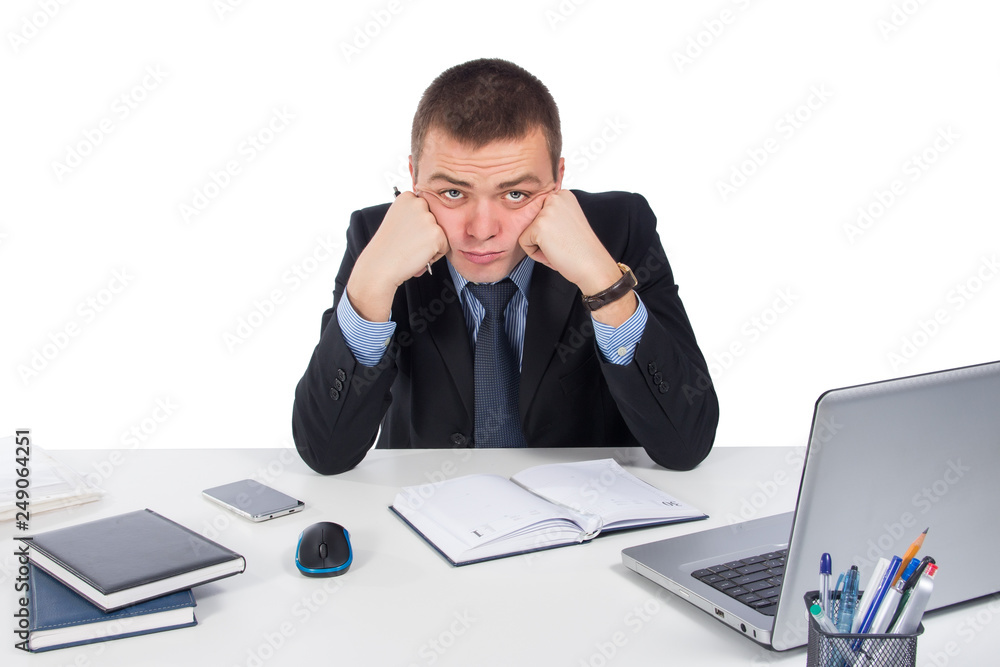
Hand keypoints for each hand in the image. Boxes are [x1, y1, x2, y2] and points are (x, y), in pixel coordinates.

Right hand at [346, 190, 448, 321]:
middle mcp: (418, 203)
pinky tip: (417, 256)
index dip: (418, 225)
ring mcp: (428, 218)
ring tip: (412, 250)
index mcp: (407, 197)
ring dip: (431, 245)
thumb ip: (413, 214)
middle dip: (426, 234)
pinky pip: (444, 246)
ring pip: (441, 233)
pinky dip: (434, 255)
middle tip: (409, 243)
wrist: (379, 265)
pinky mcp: (436, 233)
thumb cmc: (387, 248)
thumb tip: (431, 217)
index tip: (406, 232)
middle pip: (436, 220)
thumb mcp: (397, 220)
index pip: (426, 208)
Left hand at [518, 190, 636, 325]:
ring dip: (539, 246)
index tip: (565, 236)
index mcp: (563, 195)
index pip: (538, 213)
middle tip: (563, 244)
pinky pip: (524, 243)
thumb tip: (527, 217)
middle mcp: (555, 198)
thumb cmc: (581, 250)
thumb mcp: (567, 222)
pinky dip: (536, 254)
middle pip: (530, 221)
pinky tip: (554, 253)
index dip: (549, 231)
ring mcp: (546, 211)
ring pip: (526, 232)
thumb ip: (551, 215)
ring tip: (559, 249)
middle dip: (542, 238)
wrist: (593, 265)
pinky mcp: (538, 226)